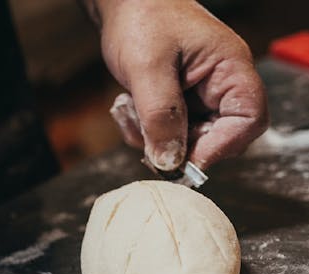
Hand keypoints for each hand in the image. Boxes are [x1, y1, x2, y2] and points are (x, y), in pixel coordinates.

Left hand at [91, 0, 267, 169]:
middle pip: (216, 139)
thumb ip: (159, 116)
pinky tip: (127, 105)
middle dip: (175, 143)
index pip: (248, 121)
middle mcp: (220, 87)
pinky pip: (164, 135)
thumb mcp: (147, 68)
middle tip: (142, 128)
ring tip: (129, 106)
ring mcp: (198, 98)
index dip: (220, 147)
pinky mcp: (177, 106)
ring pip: (184, 142)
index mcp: (229, 69)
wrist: (123, 5)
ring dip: (150, 136)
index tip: (183, 159)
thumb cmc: (143, 20)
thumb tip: (170, 161)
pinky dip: (142, 130)